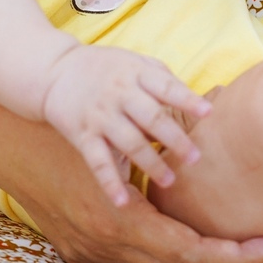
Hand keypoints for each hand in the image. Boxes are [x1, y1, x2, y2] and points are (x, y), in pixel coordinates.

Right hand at [17, 133, 262, 262]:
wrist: (14, 131)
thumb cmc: (73, 122)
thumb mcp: (120, 134)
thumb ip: (161, 143)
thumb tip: (216, 127)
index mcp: (122, 219)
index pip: (193, 255)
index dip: (238, 258)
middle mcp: (109, 247)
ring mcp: (93, 257)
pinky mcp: (83, 256)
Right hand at [42, 45, 211, 206]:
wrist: (54, 71)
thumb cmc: (105, 68)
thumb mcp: (133, 61)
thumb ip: (161, 77)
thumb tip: (195, 99)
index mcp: (135, 73)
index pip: (165, 86)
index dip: (187, 99)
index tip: (208, 113)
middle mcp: (118, 94)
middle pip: (150, 117)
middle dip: (174, 139)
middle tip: (196, 158)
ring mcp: (100, 115)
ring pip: (128, 142)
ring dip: (150, 163)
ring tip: (170, 181)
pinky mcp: (82, 135)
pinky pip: (97, 162)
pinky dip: (109, 183)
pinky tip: (122, 201)